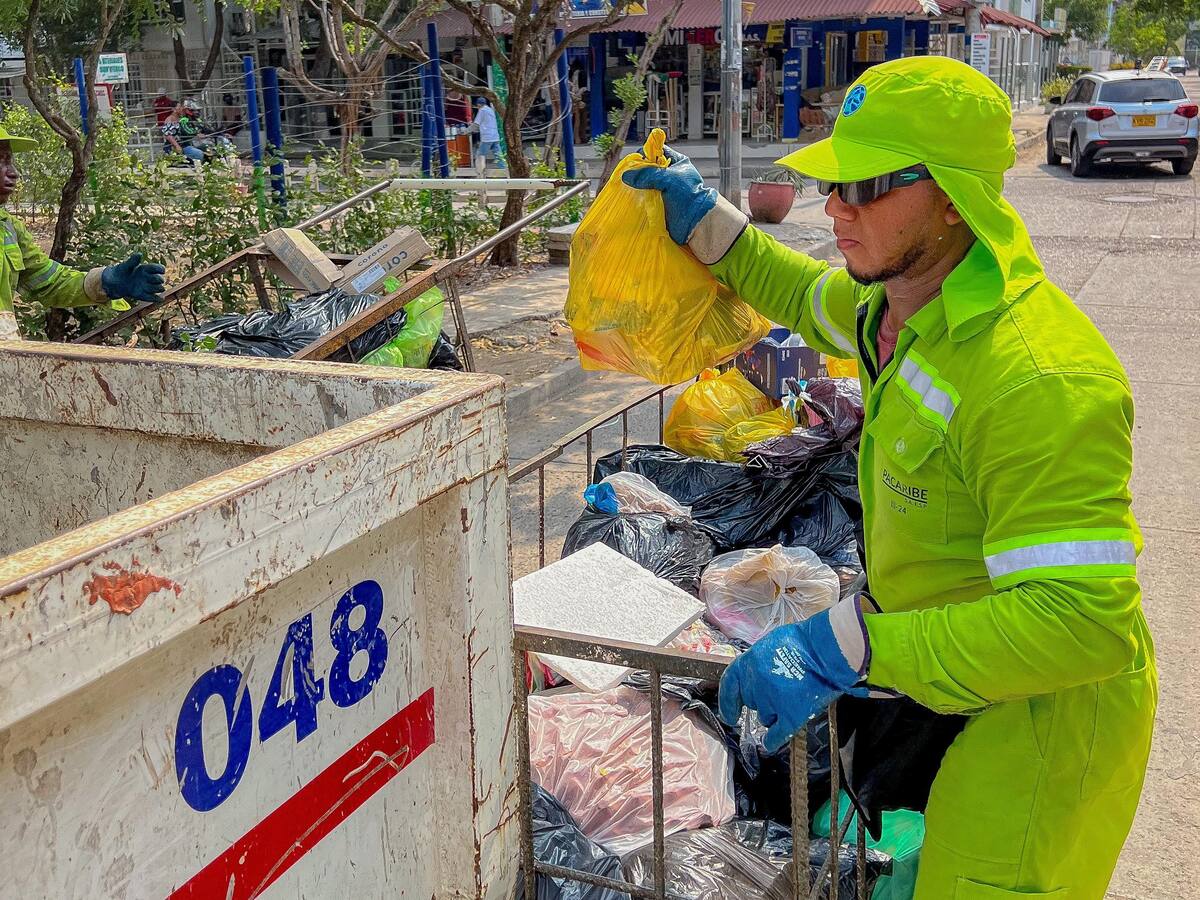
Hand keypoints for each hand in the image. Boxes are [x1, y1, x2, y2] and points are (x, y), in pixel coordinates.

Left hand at [101, 253, 165, 304]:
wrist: (113, 283)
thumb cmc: (121, 272)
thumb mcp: (125, 266)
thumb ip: (133, 261)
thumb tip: (139, 254)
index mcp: (146, 269)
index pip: (158, 268)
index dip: (161, 269)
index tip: (162, 270)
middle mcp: (149, 278)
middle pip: (159, 279)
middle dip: (158, 279)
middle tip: (154, 279)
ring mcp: (147, 287)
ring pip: (158, 288)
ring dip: (157, 288)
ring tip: (153, 288)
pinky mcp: (143, 295)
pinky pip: (152, 298)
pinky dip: (157, 299)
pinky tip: (160, 299)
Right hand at [621, 145, 717, 245]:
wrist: (698, 222)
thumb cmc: (689, 196)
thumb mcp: (668, 179)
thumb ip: (647, 174)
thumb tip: (626, 175)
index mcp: (676, 162)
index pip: (656, 151)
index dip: (645, 155)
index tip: (635, 163)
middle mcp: (669, 174)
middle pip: (647, 168)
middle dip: (637, 173)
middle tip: (630, 179)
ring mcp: (663, 190)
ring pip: (644, 184)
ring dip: (637, 187)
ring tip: (630, 190)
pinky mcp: (659, 204)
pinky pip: (645, 198)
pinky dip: (639, 199)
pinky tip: (634, 201)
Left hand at [718, 595, 871, 752]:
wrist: (826, 650)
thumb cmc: (803, 642)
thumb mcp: (771, 645)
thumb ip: (760, 662)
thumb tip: (758, 672)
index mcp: (748, 663)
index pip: (730, 686)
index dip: (727, 702)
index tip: (729, 714)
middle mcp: (755, 684)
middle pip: (751, 701)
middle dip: (760, 701)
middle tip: (776, 694)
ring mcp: (771, 701)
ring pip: (764, 717)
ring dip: (772, 715)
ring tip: (790, 702)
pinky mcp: (790, 716)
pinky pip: (776, 735)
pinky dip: (772, 741)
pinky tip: (769, 744)